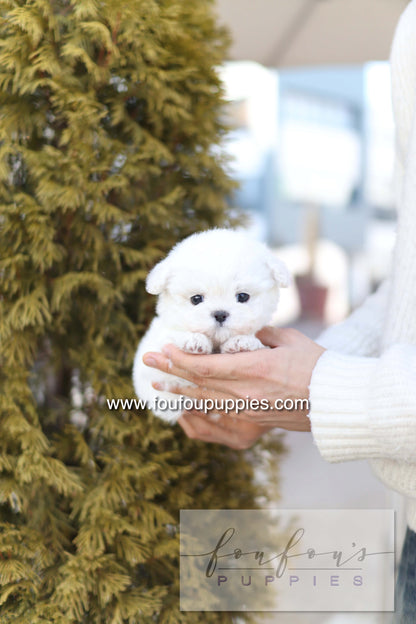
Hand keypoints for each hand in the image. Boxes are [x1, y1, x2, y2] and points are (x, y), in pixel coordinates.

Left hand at [142, 326, 325, 445]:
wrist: (335, 402)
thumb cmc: (317, 366)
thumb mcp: (288, 339)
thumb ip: (260, 334)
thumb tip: (240, 331)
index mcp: (254, 368)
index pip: (206, 365)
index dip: (180, 358)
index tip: (164, 347)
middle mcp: (245, 393)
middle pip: (199, 382)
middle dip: (171, 371)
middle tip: (148, 362)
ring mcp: (247, 410)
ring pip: (204, 400)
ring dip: (178, 390)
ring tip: (158, 383)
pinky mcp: (252, 420)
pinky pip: (218, 411)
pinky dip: (198, 404)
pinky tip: (185, 401)